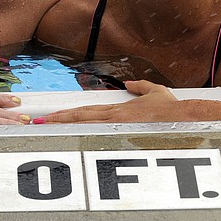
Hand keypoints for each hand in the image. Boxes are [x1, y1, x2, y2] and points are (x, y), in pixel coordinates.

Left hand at [36, 80, 177, 123]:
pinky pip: (97, 133)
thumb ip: (140, 86)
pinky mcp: (124, 133)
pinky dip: (81, 135)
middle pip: (80, 116)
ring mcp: (118, 125)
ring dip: (64, 126)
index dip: (68, 112)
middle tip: (38, 122)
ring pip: (84, 124)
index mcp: (118, 108)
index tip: (52, 115)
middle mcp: (114, 116)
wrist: (182, 116)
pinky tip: (68, 137)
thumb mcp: (155, 92)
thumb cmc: (170, 108)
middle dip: (58, 119)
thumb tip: (129, 83)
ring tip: (45, 128)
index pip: (86, 110)